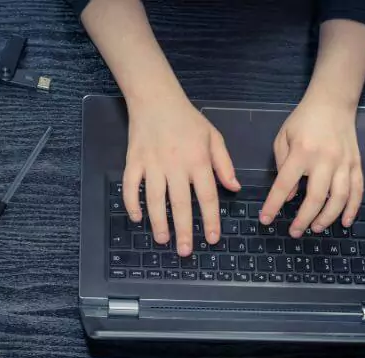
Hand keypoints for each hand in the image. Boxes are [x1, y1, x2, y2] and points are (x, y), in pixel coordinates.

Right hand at [123, 96, 240, 256]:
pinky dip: (131, 203)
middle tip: (186, 251)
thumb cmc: (187, 119)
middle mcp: (175, 165)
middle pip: (180, 204)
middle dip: (184, 230)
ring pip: (155, 199)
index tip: (212, 239)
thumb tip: (234, 188)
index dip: (210, 220)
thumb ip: (224, 164)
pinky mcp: (134, 161)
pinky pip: (131, 186)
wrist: (156, 99)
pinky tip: (137, 217)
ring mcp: (152, 164)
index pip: (207, 196)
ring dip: (158, 222)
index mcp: (198, 160)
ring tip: (163, 240)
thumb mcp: (213, 137)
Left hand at [260, 99, 362, 237]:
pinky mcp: (357, 163)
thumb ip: (283, 166)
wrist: (333, 102)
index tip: (266, 220)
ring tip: (315, 228)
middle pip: (315, 198)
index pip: (284, 185)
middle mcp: (325, 160)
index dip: (273, 205)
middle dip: (303, 219)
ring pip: (339, 198)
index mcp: (302, 152)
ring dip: (327, 218)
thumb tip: (290, 196)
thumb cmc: (303, 120)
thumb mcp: (283, 138)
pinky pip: (357, 190)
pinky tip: (344, 222)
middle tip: (294, 232)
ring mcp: (344, 162)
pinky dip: (352, 208)